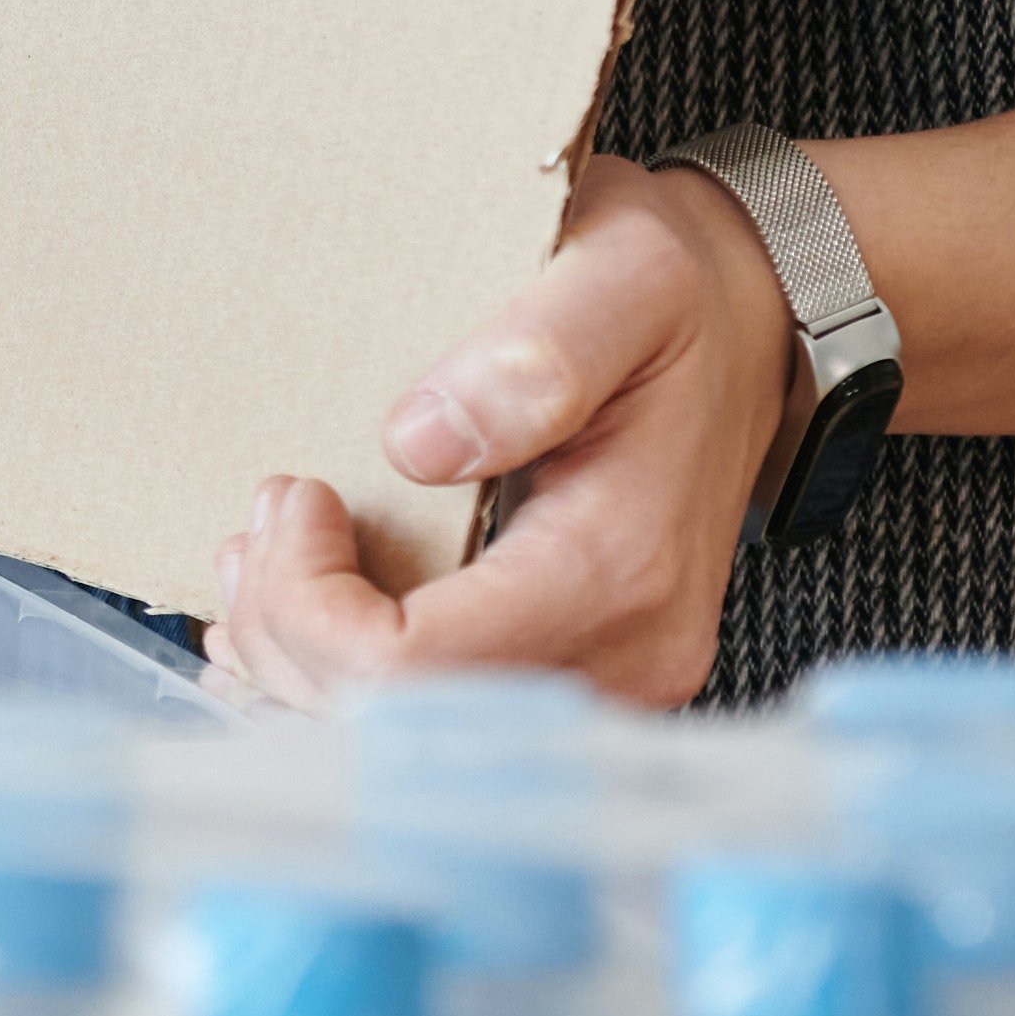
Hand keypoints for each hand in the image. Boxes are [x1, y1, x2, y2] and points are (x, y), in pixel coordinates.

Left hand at [209, 155, 794, 710]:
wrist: (751, 332)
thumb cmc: (682, 302)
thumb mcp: (624, 280)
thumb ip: (534, 357)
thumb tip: (419, 444)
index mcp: (620, 571)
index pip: (416, 666)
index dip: (312, 601)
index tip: (296, 496)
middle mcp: (623, 657)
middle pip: (397, 720)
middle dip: (291, 631)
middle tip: (263, 522)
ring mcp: (605, 679)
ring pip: (406, 735)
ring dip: (304, 658)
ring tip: (265, 559)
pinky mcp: (579, 674)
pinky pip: (439, 718)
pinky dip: (344, 675)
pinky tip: (303, 614)